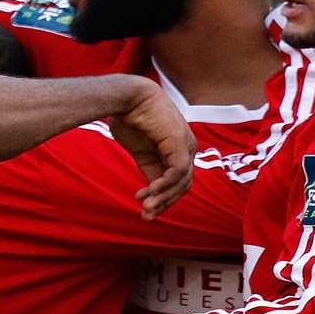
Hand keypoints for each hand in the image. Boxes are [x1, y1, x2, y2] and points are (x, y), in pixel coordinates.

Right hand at [106, 78, 194, 217]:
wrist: (127, 97)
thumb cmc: (131, 119)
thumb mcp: (140, 152)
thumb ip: (150, 169)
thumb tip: (153, 191)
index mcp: (178, 150)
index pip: (178, 182)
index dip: (162, 198)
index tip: (143, 208)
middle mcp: (187, 148)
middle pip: (183, 186)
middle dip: (164, 202)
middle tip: (145, 215)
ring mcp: (187, 145)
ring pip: (181, 182)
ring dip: (162, 197)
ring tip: (144, 207)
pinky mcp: (180, 143)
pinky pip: (176, 172)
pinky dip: (164, 185)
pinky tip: (149, 192)